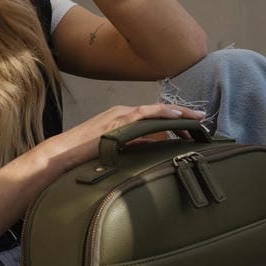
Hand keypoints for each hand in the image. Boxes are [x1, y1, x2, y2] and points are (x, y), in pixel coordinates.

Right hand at [46, 102, 205, 175]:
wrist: (62, 154)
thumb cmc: (83, 155)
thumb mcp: (113, 149)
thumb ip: (132, 145)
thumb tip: (152, 147)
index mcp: (122, 119)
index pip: (153, 116)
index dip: (173, 119)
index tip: (191, 124)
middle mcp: (123, 113)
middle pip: (158, 111)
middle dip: (182, 115)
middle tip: (202, 119)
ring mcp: (121, 115)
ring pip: (155, 111)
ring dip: (177, 114)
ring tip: (197, 118)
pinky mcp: (118, 121)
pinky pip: (145, 115)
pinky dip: (162, 114)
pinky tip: (176, 116)